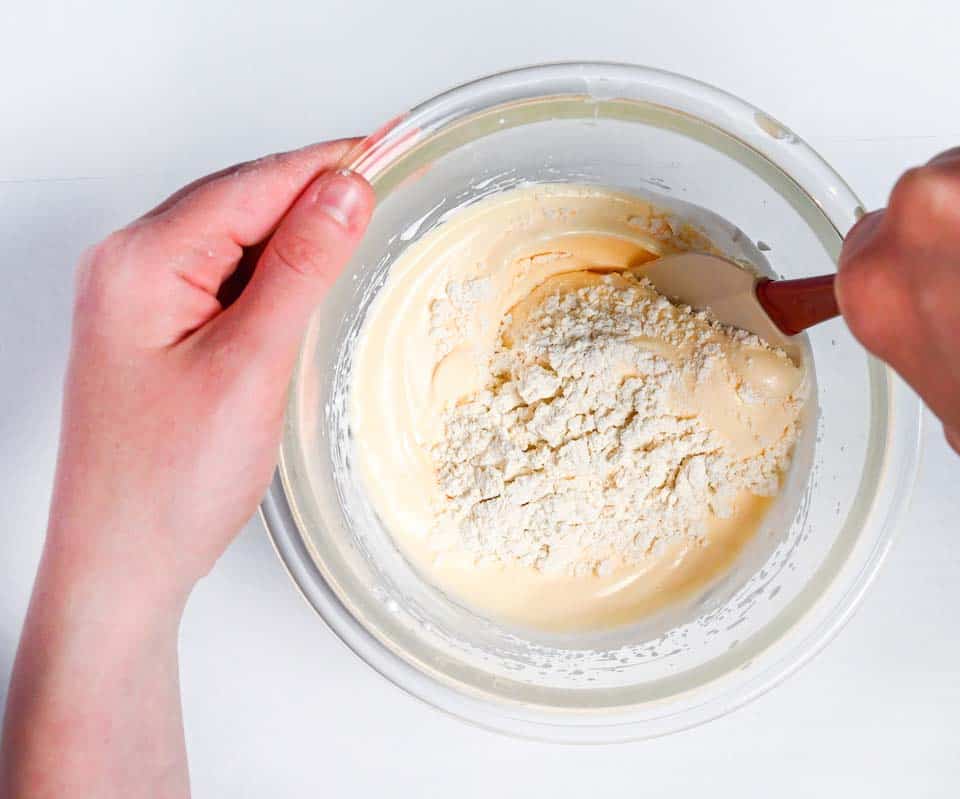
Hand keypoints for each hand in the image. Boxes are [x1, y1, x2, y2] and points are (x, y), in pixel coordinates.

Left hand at [1, 141, 373, 796]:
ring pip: (236, 236)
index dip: (330, 162)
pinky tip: (312, 277)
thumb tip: (344, 188)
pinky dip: (276, 269)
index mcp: (141, 261)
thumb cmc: (167, 482)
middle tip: (395, 177)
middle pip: (241, 199)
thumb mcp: (249, 366)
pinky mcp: (155, 329)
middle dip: (317, 189)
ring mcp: (138, 298)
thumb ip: (300, 268)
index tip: (396, 144)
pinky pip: (225, 275)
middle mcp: (129, 266)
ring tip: (365, 224)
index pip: (254, 184)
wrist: (121, 566)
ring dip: (299, 229)